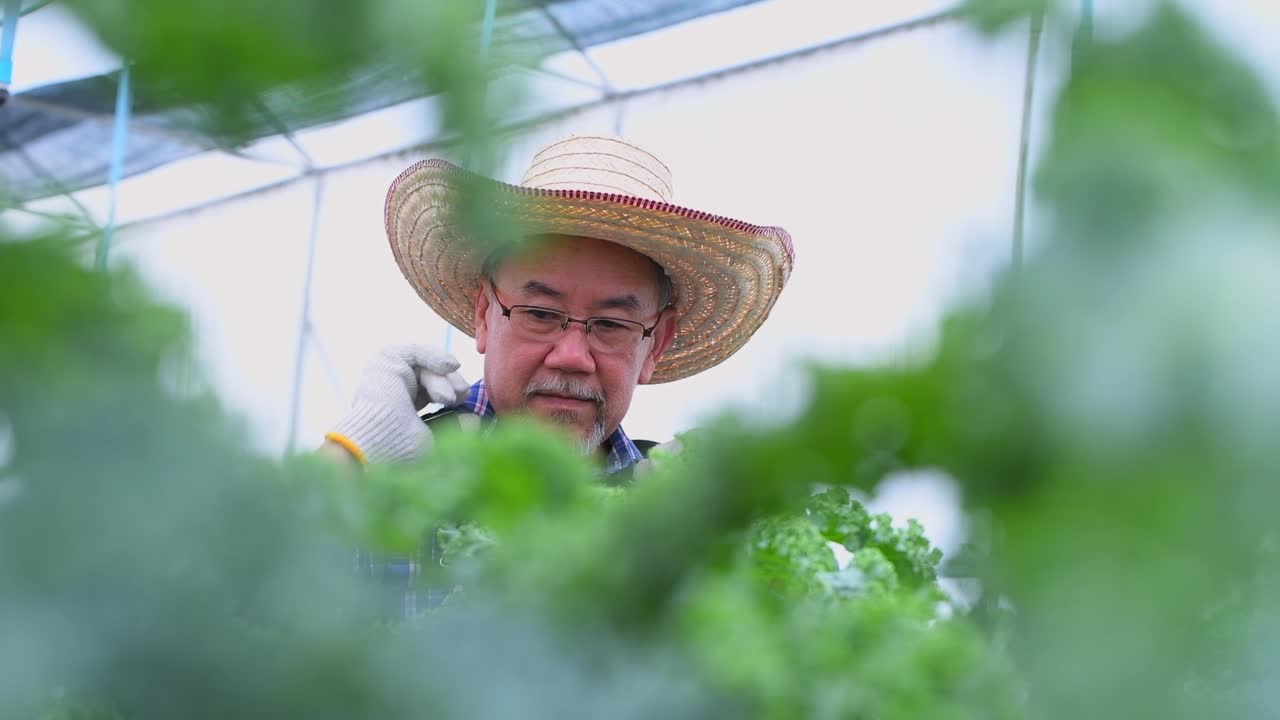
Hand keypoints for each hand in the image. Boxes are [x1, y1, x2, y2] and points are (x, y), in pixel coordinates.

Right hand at [328, 344, 469, 462]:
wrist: (379, 444)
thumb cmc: (401, 451)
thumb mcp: (433, 439)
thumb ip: (453, 428)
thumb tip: (474, 421)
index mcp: (402, 408)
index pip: (433, 391)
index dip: (451, 392)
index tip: (462, 401)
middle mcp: (393, 389)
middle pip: (431, 375)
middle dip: (450, 383)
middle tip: (462, 394)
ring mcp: (387, 375)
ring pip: (425, 366)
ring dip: (443, 378)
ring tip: (449, 396)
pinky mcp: (385, 361)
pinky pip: (415, 351)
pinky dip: (434, 356)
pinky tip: (451, 365)